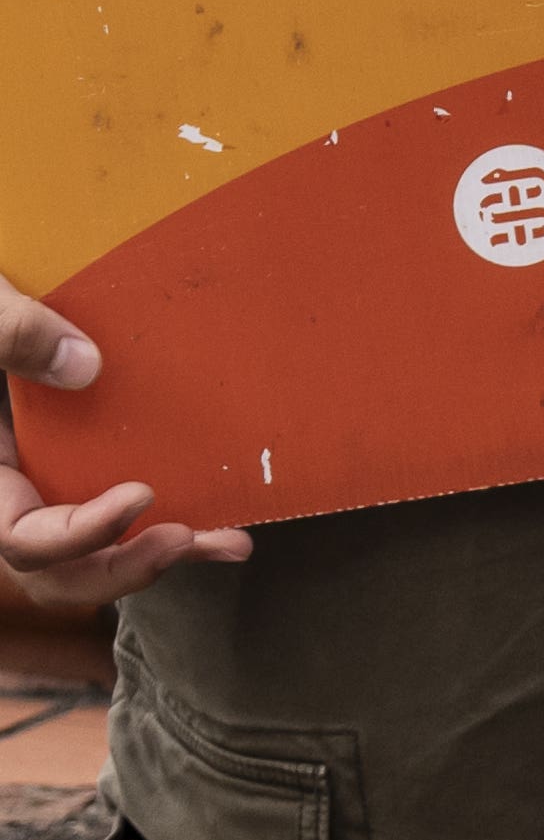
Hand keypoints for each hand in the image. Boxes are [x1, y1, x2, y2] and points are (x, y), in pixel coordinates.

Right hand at [1, 272, 244, 614]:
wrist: (7, 272)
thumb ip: (12, 336)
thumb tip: (86, 364)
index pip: (18, 536)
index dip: (76, 534)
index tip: (140, 496)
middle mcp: (9, 490)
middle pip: (52, 568)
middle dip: (118, 567)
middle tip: (183, 540)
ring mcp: (43, 483)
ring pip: (88, 554)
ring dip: (154, 557)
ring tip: (226, 543)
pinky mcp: (78, 464)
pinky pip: (116, 514)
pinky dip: (167, 527)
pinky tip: (226, 534)